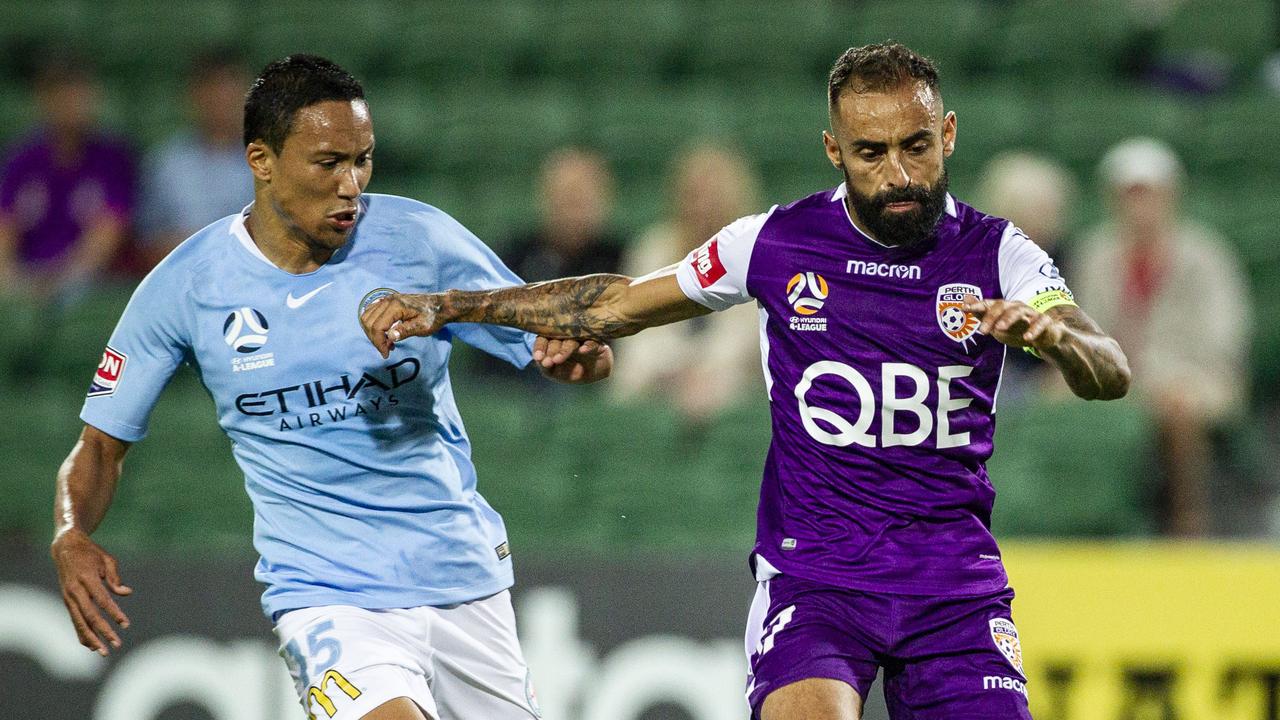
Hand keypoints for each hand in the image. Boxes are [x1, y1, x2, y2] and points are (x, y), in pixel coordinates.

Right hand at [51, 528, 131, 655]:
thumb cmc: (90, 552)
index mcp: (87, 578)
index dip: (114, 613)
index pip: (103, 600)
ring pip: (79, 622)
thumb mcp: (107, 559)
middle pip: (90, 615)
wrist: (65, 547)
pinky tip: (90, 645)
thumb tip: (126, 592)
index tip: (126, 625)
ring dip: (91, 638)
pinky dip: (81, 633)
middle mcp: (75, 590)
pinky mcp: (66, 601)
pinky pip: (74, 620)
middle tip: (117, 644)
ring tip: (103, 652)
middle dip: (103, 632)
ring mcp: (68, 597)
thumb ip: (115, 577)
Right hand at [360, 293, 446, 358]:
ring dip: (373, 333)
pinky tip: (386, 334)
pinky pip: (372, 313)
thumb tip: (390, 337)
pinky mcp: (388, 302)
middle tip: (387, 350)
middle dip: (375, 339)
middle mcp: (388, 300)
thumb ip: (406, 331)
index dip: (379, 343)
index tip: (386, 354)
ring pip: (367, 317)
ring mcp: (387, 299)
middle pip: (369, 322)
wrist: (440, 305)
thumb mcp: (422, 326)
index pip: (377, 327)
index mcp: (396, 306)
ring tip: (387, 343)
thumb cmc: (433, 316)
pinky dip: (374, 325)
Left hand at [534, 337, 613, 383]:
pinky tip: (582, 351)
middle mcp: (567, 336)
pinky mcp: (597, 343)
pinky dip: (587, 346)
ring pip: (572, 340)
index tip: (538, 358)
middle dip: (552, 350)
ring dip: (565, 349)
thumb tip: (541, 362)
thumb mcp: (555, 373)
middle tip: (550, 362)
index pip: (544, 339)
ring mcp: (582, 338)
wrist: (594, 374)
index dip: (540, 347)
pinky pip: (592, 342)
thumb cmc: (571, 370)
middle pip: (557, 338)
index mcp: (554, 340)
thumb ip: (545, 368)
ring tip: (558, 359)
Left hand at [962, 295, 1064, 352]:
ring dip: (1008, 319)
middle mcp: (1016, 307)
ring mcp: (1030, 313)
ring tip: (999, 329)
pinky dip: (1034, 330)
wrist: (1045, 336)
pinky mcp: (1044, 322)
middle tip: (982, 331)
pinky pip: (1040, 323)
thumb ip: (981, 313)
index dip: (977, 306)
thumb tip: (964, 299)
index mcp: (1004, 307)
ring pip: (1019, 312)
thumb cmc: (1018, 328)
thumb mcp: (997, 324)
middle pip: (1002, 306)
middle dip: (990, 317)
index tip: (964, 309)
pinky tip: (1027, 338)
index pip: (989, 304)